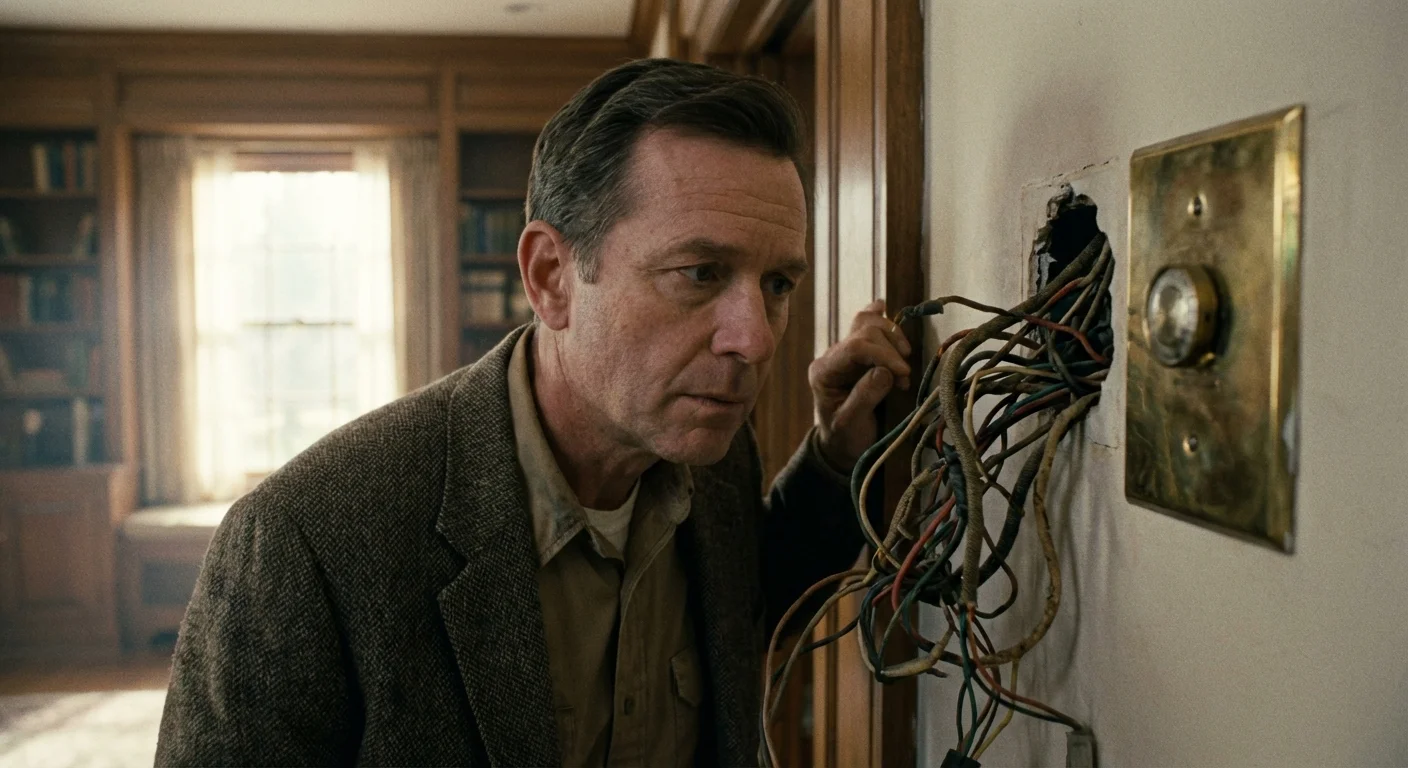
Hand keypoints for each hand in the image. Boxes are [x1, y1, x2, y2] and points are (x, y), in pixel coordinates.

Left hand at [809, 299, 911, 471]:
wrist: (844, 444)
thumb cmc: (845, 437)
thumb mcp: (851, 425)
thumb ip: (864, 398)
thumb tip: (885, 372)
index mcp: (824, 372)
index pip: (855, 348)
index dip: (884, 355)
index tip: (904, 373)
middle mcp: (832, 356)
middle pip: (865, 331)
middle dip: (891, 350)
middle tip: (904, 379)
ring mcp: (845, 351)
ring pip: (869, 323)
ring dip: (894, 339)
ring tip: (903, 368)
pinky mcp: (860, 351)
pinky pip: (868, 323)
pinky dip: (880, 318)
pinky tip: (885, 309)